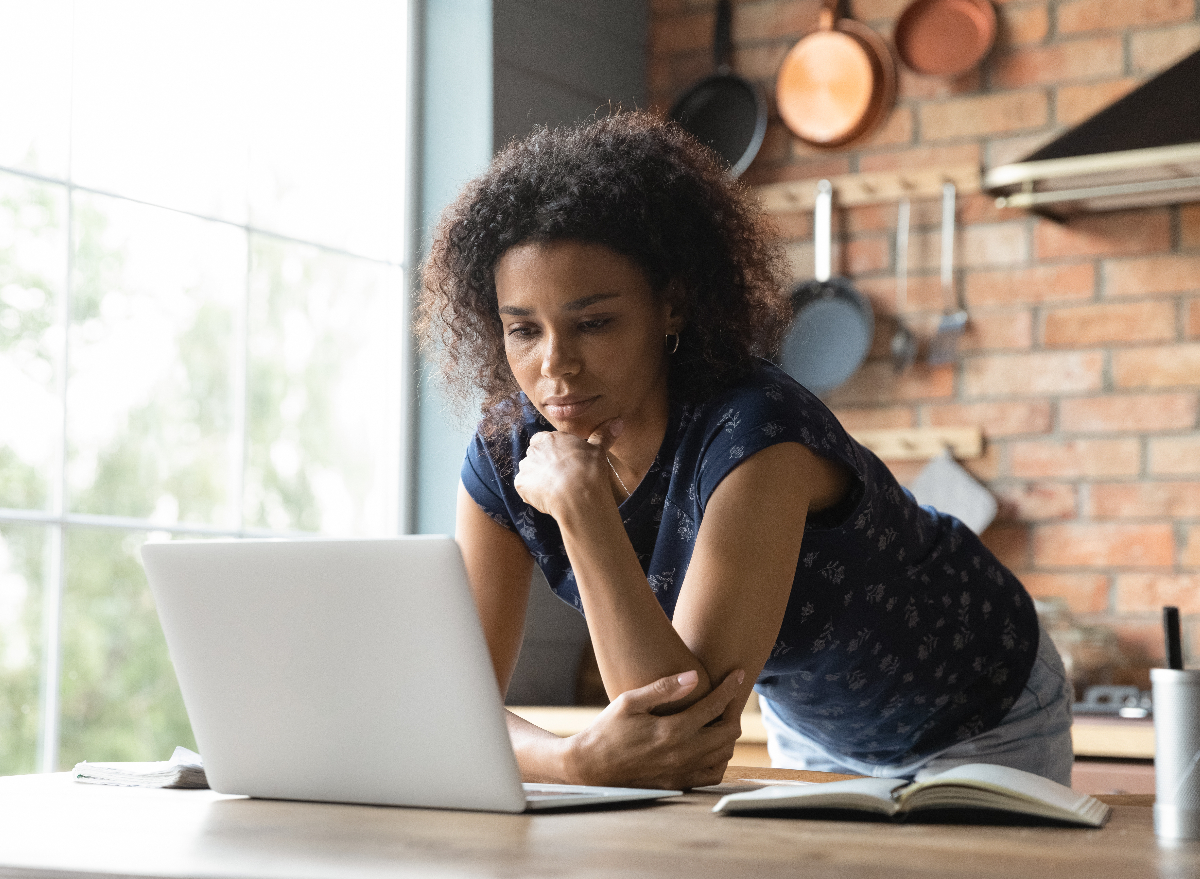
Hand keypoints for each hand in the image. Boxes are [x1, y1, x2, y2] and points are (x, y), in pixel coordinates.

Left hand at [514, 420, 623, 516]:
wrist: (578, 496)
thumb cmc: (589, 471)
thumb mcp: (598, 450)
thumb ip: (603, 435)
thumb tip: (618, 421)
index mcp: (551, 438)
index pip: (543, 440)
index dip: (552, 451)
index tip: (563, 462)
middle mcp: (534, 449)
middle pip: (535, 456)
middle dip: (544, 465)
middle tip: (561, 478)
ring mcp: (526, 466)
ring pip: (529, 472)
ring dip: (537, 479)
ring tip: (555, 490)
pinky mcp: (520, 484)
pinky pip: (523, 488)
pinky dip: (531, 494)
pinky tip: (548, 499)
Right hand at [565, 668, 744, 789]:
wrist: (590, 767)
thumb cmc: (607, 730)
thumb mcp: (629, 702)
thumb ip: (663, 688)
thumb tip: (694, 675)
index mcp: (672, 731)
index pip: (714, 706)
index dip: (730, 688)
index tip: (738, 674)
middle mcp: (682, 754)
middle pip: (728, 732)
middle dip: (733, 710)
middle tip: (728, 697)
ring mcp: (682, 772)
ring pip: (725, 754)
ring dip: (728, 734)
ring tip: (720, 717)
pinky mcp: (678, 784)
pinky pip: (713, 774)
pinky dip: (719, 758)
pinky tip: (710, 745)